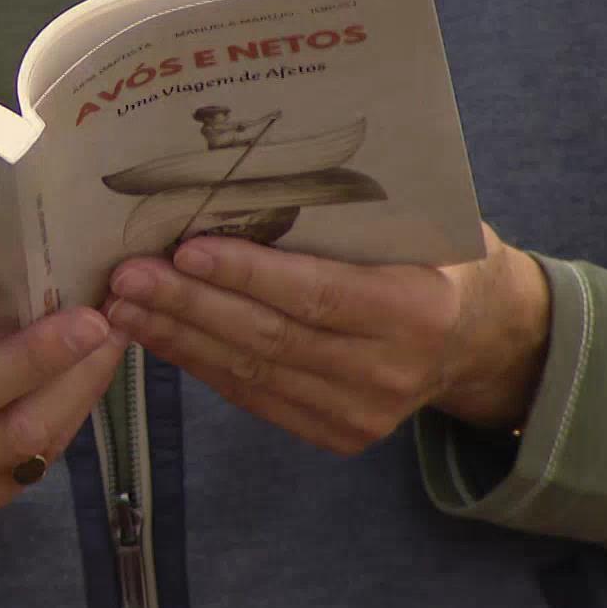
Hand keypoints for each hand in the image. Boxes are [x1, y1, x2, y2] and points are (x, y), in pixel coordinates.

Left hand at [103, 224, 549, 455]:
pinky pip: (255, 396)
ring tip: (124, 304)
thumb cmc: (437, 256)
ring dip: (179, 337)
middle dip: (190, 306)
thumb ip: (353, 213)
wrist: (481, 338)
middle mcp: (390, 370)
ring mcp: (364, 413)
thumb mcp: (420, 223)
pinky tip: (158, 335)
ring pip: (252, 372)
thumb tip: (249, 172)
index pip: (316, 294)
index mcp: (418, 309)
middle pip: (271, 337)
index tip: (185, 249)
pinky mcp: (338, 435)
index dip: (247, 275)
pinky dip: (200, 364)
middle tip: (127, 275)